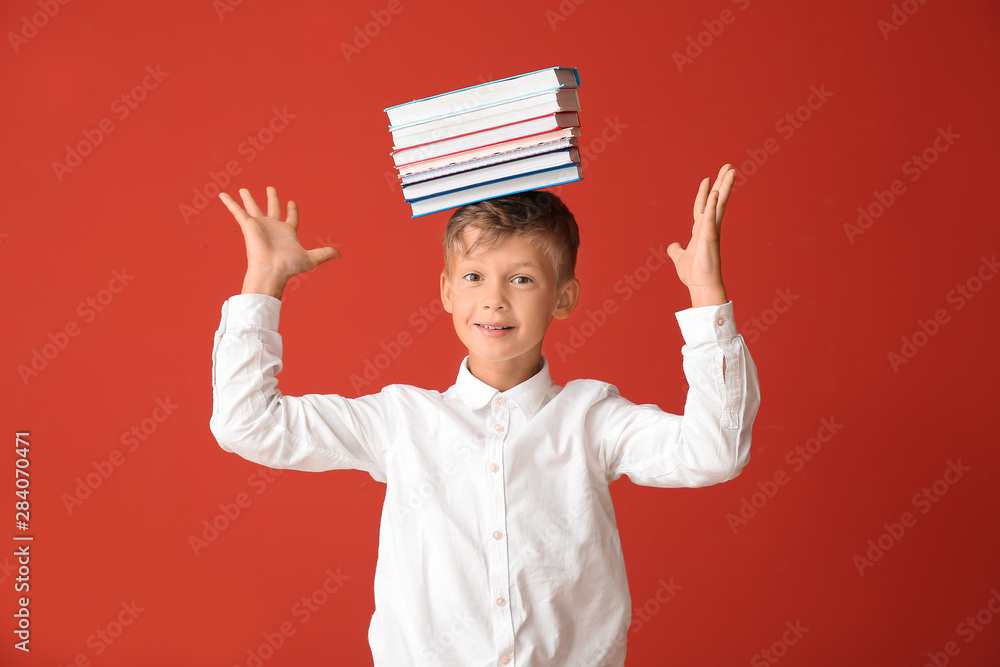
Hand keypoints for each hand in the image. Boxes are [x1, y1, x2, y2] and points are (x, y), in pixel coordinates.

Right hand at [219, 186, 339, 297]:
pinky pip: (237, 211)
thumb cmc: (289, 266)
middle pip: (272, 209)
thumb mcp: (311, 258)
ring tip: (243, 189)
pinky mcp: (248, 226)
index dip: (292, 210)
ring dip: (248, 199)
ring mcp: (260, 226)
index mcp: (287, 233)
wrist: (272, 271)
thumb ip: (325, 254)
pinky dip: (229, 203)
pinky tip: (222, 194)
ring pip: (253, 208)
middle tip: (270, 188)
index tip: (291, 202)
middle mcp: (273, 228)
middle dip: (272, 198)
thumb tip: (340, 255)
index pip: (290, 218)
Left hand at [667, 164, 734, 306]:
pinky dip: (712, 205)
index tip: (708, 178)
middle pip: (716, 199)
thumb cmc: (694, 273)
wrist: (701, 285)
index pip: (702, 206)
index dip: (704, 192)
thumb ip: (676, 250)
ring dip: (724, 186)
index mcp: (700, 230)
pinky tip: (715, 192)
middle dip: (722, 182)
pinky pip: (711, 217)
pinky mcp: (710, 236)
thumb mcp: (679, 257)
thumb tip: (672, 246)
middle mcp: (708, 226)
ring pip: (718, 203)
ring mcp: (711, 230)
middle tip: (729, 166)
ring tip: (731, 170)